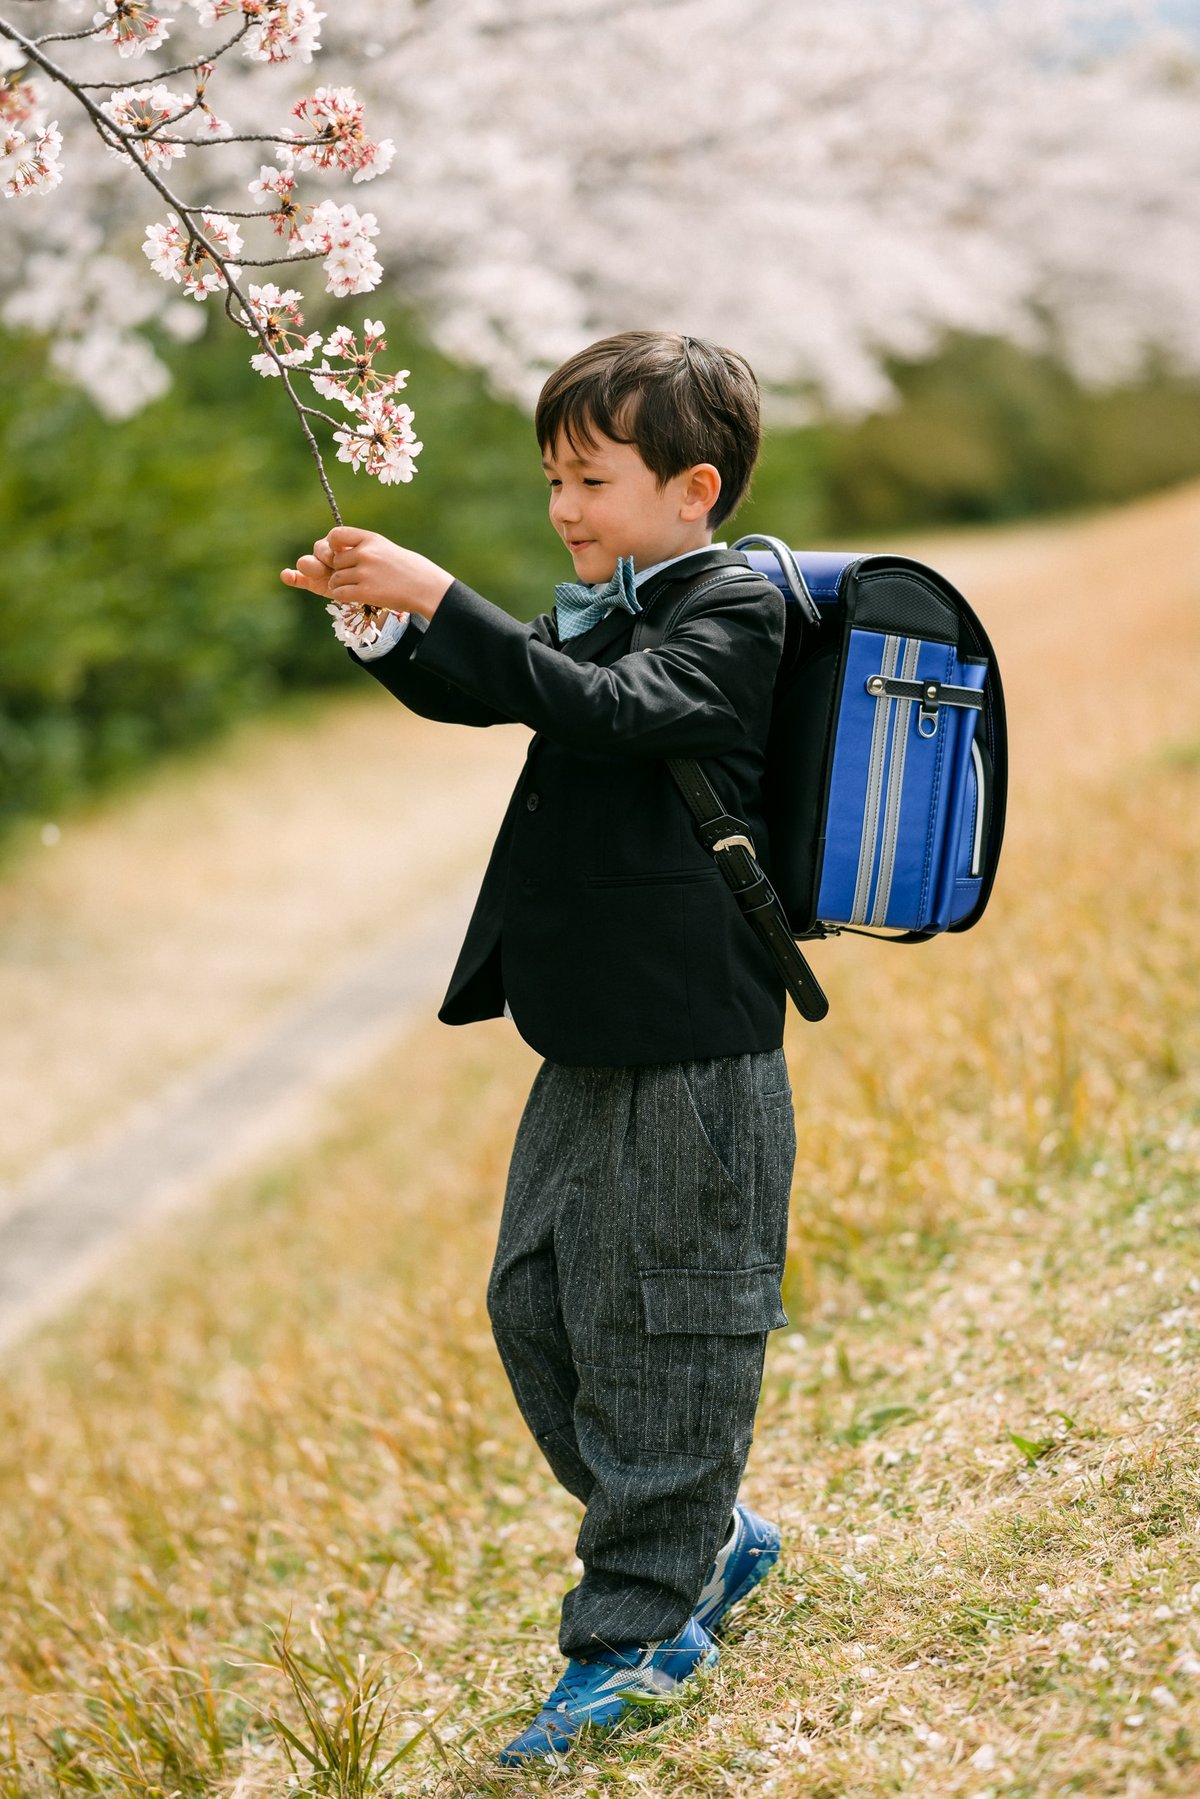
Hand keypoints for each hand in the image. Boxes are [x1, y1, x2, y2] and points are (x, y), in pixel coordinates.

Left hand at [281, 526, 454, 619]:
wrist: (426, 586)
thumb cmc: (406, 569)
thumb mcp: (384, 548)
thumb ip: (361, 547)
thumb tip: (331, 551)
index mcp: (370, 538)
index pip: (335, 535)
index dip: (331, 546)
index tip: (338, 554)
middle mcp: (366, 553)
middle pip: (333, 561)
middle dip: (338, 570)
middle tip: (352, 577)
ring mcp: (365, 572)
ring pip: (335, 579)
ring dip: (340, 586)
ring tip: (356, 588)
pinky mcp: (366, 591)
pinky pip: (339, 593)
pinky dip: (343, 596)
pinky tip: (355, 596)